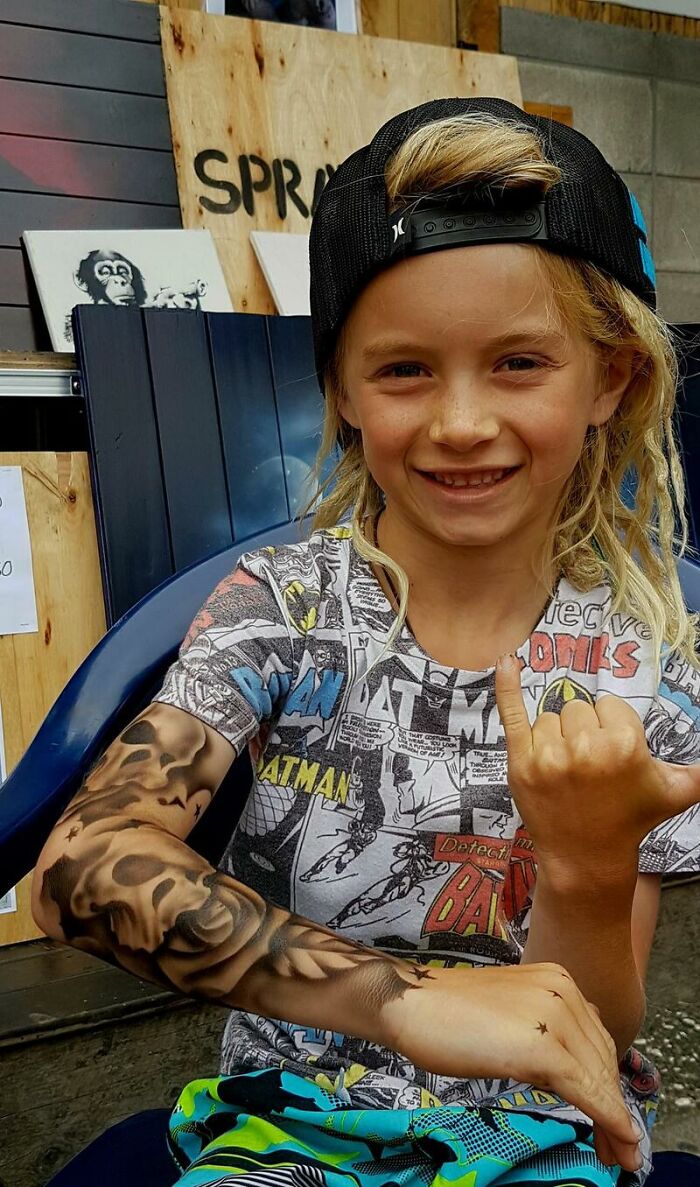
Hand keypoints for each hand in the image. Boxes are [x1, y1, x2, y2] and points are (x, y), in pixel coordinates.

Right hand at [382, 961, 642, 1172]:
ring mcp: (554, 1014)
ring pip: (599, 1079)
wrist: (411, 1002)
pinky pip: (586, 1091)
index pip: (596, 1039)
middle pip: (603, 1060)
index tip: (615, 1119)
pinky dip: (608, 1120)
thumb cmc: (447, 1014)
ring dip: (615, 1121)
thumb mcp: (511, 1014)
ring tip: (618, 1155)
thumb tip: (570, 1072)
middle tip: (617, 1148)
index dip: (608, 1083)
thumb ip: (544, 1030)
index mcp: (557, 980)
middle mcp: (563, 990)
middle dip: (613, 1106)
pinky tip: (618, 1142)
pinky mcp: (542, 1046)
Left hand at [494, 653, 699, 880]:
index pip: (611, 706)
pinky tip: (507, 662)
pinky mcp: (520, 762)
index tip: (613, 757)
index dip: (613, 728)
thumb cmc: (631, 819)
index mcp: (624, 744)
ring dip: (558, 736)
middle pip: (579, 708)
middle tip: (591, 768)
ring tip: (569, 770)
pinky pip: (512, 713)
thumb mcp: (674, 792)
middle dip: (585, 731)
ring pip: (551, 716)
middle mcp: (586, 747)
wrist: (586, 858)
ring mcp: (549, 755)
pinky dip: (507, 686)